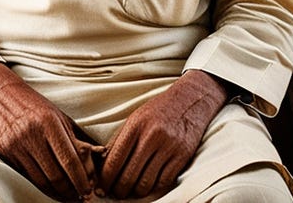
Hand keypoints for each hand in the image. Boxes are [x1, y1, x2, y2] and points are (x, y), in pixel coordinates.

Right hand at [0, 65, 97, 200]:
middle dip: (71, 191)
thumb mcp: (59, 117)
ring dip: (57, 193)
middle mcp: (32, 135)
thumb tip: (96, 160)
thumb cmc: (36, 106)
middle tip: (81, 196)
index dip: (81, 180)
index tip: (88, 190)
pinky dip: (42, 186)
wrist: (1, 95)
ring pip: (41, 180)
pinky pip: (27, 176)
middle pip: (56, 175)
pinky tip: (52, 189)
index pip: (69, 160)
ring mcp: (17, 145)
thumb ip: (75, 139)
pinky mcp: (6, 153)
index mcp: (49, 123)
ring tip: (69, 196)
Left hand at [99, 70, 226, 197]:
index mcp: (135, 126)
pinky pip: (163, 181)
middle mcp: (151, 137)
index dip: (106, 178)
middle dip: (119, 190)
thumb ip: (120, 140)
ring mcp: (169, 147)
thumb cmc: (158, 110)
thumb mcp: (135, 118)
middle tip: (116, 193)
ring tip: (131, 191)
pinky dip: (153, 189)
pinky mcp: (183, 156)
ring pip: (146, 183)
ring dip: (135, 192)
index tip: (102, 186)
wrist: (190, 99)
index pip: (115, 160)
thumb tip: (104, 164)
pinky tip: (148, 186)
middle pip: (129, 175)